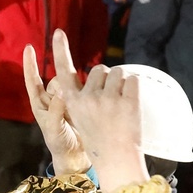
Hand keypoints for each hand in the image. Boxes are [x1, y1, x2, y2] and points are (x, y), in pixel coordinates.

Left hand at [23, 43, 88, 174]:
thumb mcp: (55, 129)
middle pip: (57, 79)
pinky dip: (86, 87)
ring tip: (77, 105)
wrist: (76, 156)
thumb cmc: (60, 144)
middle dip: (63, 84)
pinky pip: (83, 88)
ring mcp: (68, 100)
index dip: (30, 65)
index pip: (33, 81)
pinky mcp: (82, 102)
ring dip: (75, 86)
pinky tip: (92, 92)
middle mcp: (53, 99)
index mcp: (41, 105)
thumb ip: (57, 111)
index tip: (29, 47)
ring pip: (71, 82)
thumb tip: (62, 91)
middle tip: (68, 98)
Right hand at [48, 30, 146, 189]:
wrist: (116, 160)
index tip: (58, 32)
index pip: (64, 71)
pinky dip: (134, 89)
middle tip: (110, 102)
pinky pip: (133, 80)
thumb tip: (98, 73)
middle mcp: (88, 98)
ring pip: (118, 72)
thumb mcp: (81, 117)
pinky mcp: (128, 102)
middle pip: (99, 69)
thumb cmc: (100, 139)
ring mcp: (108, 100)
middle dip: (107, 79)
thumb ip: (85, 96)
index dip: (61, 50)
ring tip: (120, 105)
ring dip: (121, 83)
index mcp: (73, 102)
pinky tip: (130, 106)